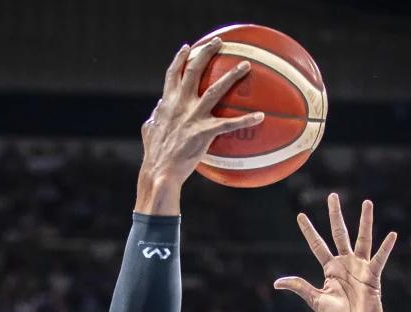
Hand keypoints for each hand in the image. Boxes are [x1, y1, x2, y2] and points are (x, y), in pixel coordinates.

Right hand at [137, 39, 263, 205]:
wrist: (159, 170)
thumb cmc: (155, 154)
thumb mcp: (150, 130)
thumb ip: (156, 116)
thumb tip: (158, 107)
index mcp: (167, 103)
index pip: (173, 74)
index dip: (180, 59)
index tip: (188, 47)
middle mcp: (180, 104)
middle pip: (193, 71)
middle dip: (205, 52)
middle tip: (218, 42)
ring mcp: (193, 117)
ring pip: (215, 89)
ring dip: (231, 75)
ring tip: (245, 64)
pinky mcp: (204, 132)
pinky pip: (229, 124)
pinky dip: (246, 120)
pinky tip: (261, 116)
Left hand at [275, 193, 396, 311]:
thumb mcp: (315, 300)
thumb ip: (300, 287)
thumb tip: (277, 283)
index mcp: (330, 268)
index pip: (317, 245)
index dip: (309, 231)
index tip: (300, 215)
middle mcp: (345, 263)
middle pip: (339, 233)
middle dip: (335, 215)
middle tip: (332, 196)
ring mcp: (360, 267)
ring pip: (362, 239)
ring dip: (365, 221)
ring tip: (367, 203)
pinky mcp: (373, 275)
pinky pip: (379, 259)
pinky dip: (386, 247)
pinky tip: (392, 235)